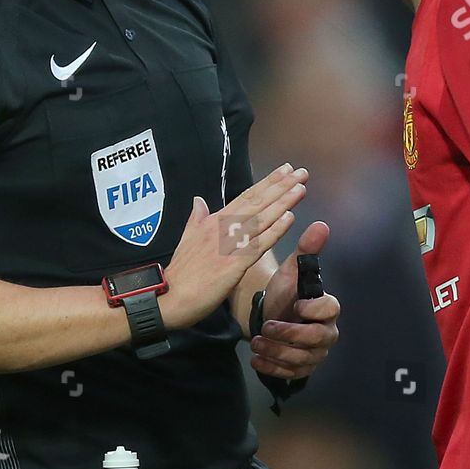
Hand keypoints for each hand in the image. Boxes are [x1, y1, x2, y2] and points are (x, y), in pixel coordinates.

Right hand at [163, 164, 307, 329]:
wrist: (169, 297)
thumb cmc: (180, 273)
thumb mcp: (186, 239)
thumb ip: (196, 219)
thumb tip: (198, 200)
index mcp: (213, 221)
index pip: (245, 197)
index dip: (267, 183)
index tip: (284, 171)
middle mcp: (223, 227)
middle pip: (257, 202)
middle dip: (280, 186)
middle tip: (300, 172)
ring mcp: (229, 244)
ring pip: (261, 218)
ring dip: (282, 202)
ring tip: (300, 188)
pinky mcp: (234, 263)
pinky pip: (259, 244)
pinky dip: (275, 230)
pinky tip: (290, 218)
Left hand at [250, 221, 339, 382]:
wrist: (270, 317)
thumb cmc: (285, 294)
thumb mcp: (291, 272)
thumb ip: (306, 251)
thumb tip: (321, 225)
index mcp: (326, 308)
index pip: (330, 309)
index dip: (314, 309)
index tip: (296, 305)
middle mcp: (326, 332)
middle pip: (316, 339)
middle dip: (290, 334)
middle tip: (267, 327)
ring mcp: (315, 353)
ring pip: (302, 359)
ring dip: (277, 351)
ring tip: (256, 341)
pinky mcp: (302, 369)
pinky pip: (291, 374)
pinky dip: (272, 367)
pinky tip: (256, 358)